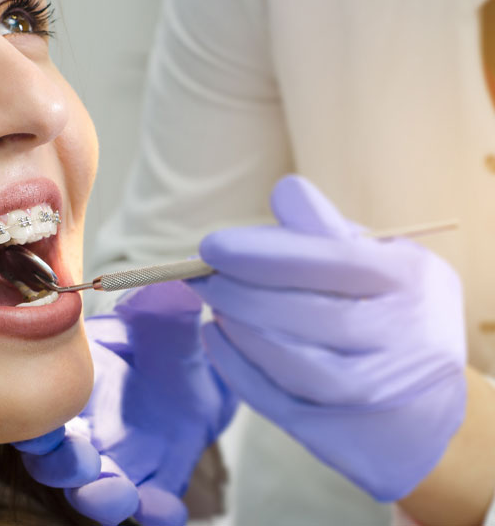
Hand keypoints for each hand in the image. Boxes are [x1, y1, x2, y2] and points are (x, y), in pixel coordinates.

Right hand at [14, 281, 236, 524]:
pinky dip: (156, 513)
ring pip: (94, 491)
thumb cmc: (168, 340)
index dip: (32, 418)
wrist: (203, 370)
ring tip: (121, 495)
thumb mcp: (169, 320)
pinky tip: (168, 509)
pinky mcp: (155, 480)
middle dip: (60, 467)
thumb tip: (174, 289)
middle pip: (54, 459)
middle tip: (82, 463)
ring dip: (100, 498)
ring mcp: (119, 459)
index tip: (41, 424)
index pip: (38, 404)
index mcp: (76, 382)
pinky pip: (150, 507)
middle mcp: (88, 427)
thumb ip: (164, 309)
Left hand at [187, 175, 466, 500]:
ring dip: (240, 330)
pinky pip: (280, 403)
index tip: (211, 246)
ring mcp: (380, 395)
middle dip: (241, 292)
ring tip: (215, 304)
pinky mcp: (349, 436)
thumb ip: (329, 232)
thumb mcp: (380, 262)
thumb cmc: (391, 313)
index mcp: (412, 283)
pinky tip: (217, 338)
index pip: (331, 261)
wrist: (426, 406)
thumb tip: (284, 191)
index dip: (263, 254)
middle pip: (308, 315)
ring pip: (293, 364)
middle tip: (201, 276)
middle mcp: (407, 342)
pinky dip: (238, 369)